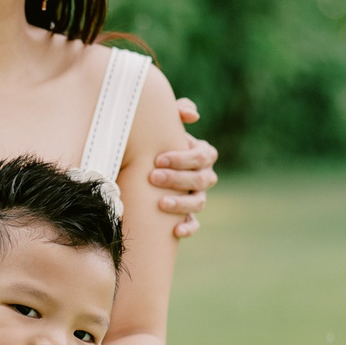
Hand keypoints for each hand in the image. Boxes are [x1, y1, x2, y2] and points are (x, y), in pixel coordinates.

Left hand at [152, 102, 218, 239]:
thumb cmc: (155, 141)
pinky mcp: (188, 215)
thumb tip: (192, 115)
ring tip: (160, 203)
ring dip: (182, 203)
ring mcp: (197, 196)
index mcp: (202, 154)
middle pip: (201, 179)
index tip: (159, 159)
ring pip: (199, 202)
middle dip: (178, 178)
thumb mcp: (163, 124)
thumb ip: (177, 112)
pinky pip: (194, 224)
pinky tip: (175, 231)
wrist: (141, 164)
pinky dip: (188, 228)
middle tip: (153, 177)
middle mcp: (203, 176)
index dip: (184, 158)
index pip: (204, 156)